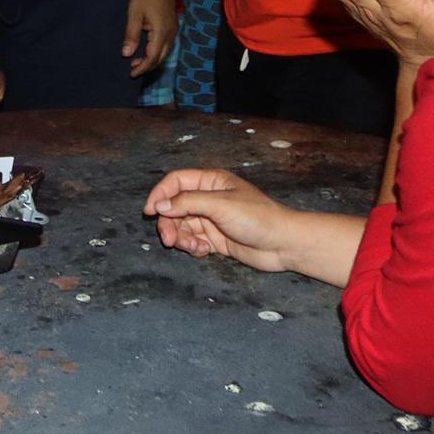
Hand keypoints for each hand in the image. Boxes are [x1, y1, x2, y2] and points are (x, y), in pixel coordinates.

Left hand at [124, 0, 177, 78]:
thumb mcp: (134, 14)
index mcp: (161, 32)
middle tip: (132, 69)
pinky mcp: (173, 25)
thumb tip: (127, 54)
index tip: (131, 73)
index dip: (142, 67)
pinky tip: (147, 49)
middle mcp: (171, 34)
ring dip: (153, 59)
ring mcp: (174, 30)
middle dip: (148, 66)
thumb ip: (131, 35)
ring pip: (166, 52)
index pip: (153, 57)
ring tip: (137, 61)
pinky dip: (158, 51)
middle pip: (161, 58)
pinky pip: (167, 44)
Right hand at [143, 168, 296, 271]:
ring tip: (191, 248)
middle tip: (169, 240)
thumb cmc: (257, 217)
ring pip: (183, 226)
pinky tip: (203, 251)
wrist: (283, 244)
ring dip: (181, 237)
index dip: (160, 194)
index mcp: (210, 182)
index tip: (149, 211)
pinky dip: (193, 247)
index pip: (176, 182)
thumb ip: (187, 203)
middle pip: (175, 207)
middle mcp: (209, 199)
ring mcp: (212, 220)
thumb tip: (159, 205)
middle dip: (169, 223)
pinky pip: (194, 241)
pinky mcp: (216, 239)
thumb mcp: (220, 205)